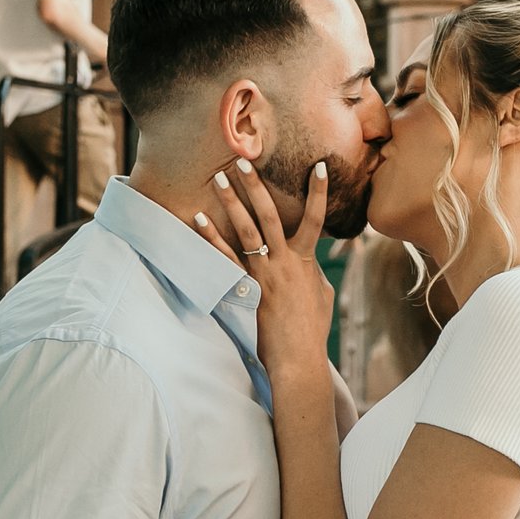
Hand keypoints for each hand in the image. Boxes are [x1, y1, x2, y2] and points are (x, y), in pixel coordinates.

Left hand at [193, 157, 334, 383]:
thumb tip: (311, 259)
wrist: (298, 356)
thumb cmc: (312, 329)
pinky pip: (225, 258)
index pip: (316, 219)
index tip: (320, 166)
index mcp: (307, 261)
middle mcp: (285, 261)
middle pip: (270, 215)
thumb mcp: (321, 294)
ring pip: (246, 230)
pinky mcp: (246, 288)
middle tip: (243, 161)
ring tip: (218, 179)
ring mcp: (264, 273)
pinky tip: (198, 221)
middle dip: (256, 187)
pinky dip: (211, 238)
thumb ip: (314, 271)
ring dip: (231, 203)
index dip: (319, 192)